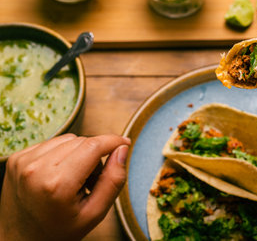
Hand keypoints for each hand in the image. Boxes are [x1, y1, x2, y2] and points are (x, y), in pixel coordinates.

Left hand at [0, 134, 129, 240]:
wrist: (21, 240)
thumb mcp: (95, 213)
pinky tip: (59, 174)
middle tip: (93, 180)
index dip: (113, 141)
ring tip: (74, 178)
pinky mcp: (16, 159)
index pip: (93, 147)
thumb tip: (122, 149)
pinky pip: (51, 143)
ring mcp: (23, 162)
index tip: (125, 143)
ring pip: (67, 140)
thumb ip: (113, 180)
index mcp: (57, 185)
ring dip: (78, 153)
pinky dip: (61, 154)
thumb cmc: (59, 231)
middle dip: (95, 155)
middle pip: (81, 142)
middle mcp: (36, 169)